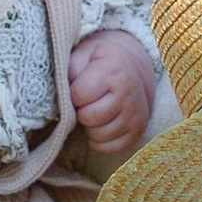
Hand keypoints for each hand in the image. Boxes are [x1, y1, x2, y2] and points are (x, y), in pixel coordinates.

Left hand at [67, 26, 156, 160]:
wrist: (133, 73)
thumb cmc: (102, 64)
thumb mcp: (86, 53)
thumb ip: (71, 65)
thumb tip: (64, 86)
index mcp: (113, 70)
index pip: (79, 94)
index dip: (72, 94)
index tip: (77, 89)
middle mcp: (128, 94)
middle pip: (89, 117)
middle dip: (81, 112)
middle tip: (85, 103)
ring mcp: (135, 115)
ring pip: (98, 135)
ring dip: (89, 127)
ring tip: (93, 112)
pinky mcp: (137, 132)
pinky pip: (109, 148)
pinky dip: (99, 141)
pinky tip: (100, 125)